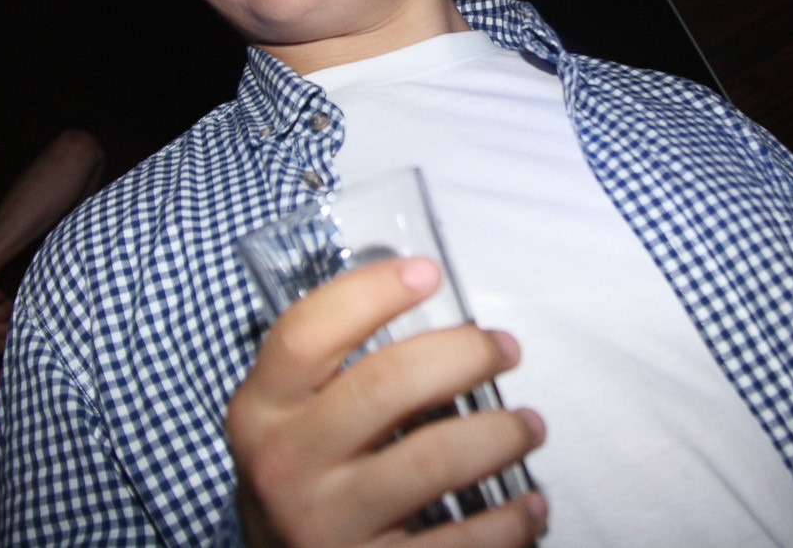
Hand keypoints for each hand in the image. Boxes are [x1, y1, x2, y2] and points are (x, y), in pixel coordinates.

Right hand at [227, 256, 547, 547]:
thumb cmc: (307, 476)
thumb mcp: (294, 419)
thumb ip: (338, 368)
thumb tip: (429, 301)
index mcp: (262, 408)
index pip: (306, 332)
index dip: (370, 292)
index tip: (427, 272)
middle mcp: (284, 463)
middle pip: (385, 384)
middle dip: (464, 355)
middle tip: (504, 350)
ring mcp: (324, 523)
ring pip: (433, 458)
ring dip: (500, 434)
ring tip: (529, 426)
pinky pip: (458, 541)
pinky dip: (509, 520)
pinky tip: (529, 503)